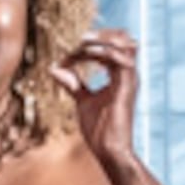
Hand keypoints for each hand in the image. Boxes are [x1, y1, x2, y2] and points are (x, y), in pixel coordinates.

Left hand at [51, 28, 141, 165]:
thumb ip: (73, 83)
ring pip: (126, 45)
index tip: (67, 57)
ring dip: (103, 39)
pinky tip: (87, 54)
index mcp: (121, 75)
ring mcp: (129, 80)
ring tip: (82, 43)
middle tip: (80, 39)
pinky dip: (104, 53)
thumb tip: (55, 68)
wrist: (109, 151)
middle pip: (125, 39)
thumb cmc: (99, 130)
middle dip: (103, 34)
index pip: (113, 47)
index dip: (90, 46)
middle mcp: (128, 74)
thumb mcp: (82, 101)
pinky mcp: (126, 88)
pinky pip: (121, 61)